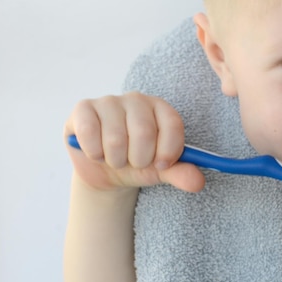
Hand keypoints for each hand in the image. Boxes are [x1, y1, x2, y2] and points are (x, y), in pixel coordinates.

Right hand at [64, 92, 204, 192]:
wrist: (106, 172)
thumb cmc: (138, 164)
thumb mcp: (162, 171)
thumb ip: (181, 173)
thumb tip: (198, 182)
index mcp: (161, 108)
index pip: (172, 124)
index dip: (168, 151)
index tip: (161, 166)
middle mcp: (137, 99)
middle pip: (144, 132)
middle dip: (139, 159)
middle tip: (134, 162)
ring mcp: (109, 101)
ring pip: (115, 138)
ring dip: (115, 160)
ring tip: (115, 159)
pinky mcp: (83, 109)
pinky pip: (89, 133)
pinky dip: (94, 153)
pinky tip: (96, 152)